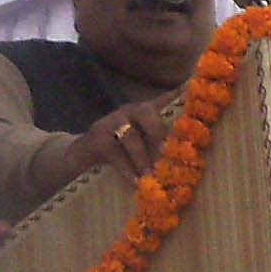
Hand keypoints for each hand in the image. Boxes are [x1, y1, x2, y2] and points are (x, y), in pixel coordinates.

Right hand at [56, 97, 176, 195]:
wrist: (77, 159)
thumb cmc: (118, 155)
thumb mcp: (142, 147)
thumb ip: (160, 147)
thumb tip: (184, 161)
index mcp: (144, 112)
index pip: (164, 99)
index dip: (179, 94)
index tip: (193, 89)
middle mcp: (128, 112)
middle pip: (146, 111)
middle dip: (159, 131)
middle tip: (169, 153)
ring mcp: (110, 123)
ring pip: (131, 136)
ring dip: (143, 159)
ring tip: (151, 177)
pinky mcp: (97, 139)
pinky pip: (115, 152)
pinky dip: (126, 169)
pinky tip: (134, 182)